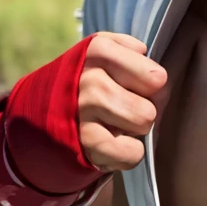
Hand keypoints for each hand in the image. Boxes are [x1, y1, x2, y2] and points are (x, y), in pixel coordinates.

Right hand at [78, 33, 167, 171]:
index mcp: (99, 51)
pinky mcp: (86, 142)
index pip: (157, 78)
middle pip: (152, 105)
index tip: (135, 87)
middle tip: (125, 110)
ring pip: (143, 123)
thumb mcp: (107, 53)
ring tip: (117, 124)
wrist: (49, 109)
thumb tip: (156, 76)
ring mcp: (85, 111)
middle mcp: (90, 79)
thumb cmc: (92, 80)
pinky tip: (113, 144)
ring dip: (135, 130)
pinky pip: (133, 153)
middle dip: (144, 110)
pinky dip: (128, 154)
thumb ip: (134, 53)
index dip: (153, 87)